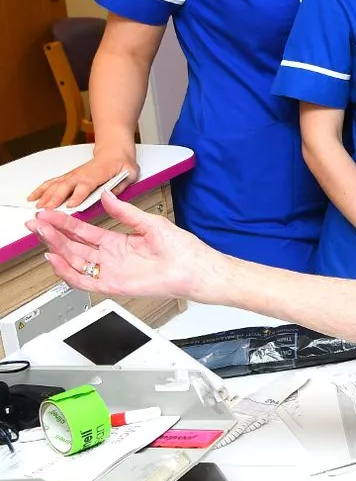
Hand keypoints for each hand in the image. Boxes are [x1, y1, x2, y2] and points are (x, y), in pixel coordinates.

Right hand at [27, 147, 139, 210]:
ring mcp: (73, 175)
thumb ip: (120, 185)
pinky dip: (41, 189)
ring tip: (37, 206)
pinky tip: (32, 197)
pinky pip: (52, 182)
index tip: (71, 205)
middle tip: (47, 211)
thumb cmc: (122, 164)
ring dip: (46, 195)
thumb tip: (108, 194)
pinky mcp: (68, 176)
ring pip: (57, 184)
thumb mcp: (129, 173)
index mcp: (99, 174)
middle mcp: (82, 174)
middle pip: (67, 186)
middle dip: (56, 198)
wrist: (114, 151)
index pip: (87, 184)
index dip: (78, 195)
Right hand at [27, 192, 218, 300]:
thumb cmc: (181, 249)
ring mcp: (110, 272)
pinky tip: (56, 259)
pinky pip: (85, 282)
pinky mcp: (114, 286)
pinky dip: (68, 272)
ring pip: (75, 261)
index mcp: (117, 242)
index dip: (64, 223)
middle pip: (73, 246)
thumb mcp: (149, 223)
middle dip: (53, 234)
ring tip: (42, 234)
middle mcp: (110, 257)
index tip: (49, 213)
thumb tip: (108, 195)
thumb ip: (125, 211)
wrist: (195, 268)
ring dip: (56, 248)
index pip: (83, 232)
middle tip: (36, 222)